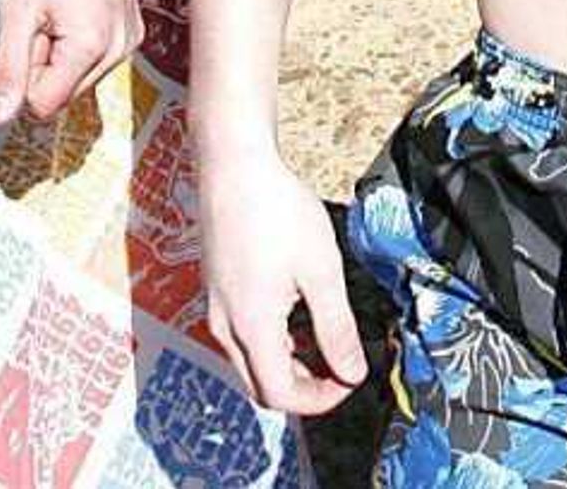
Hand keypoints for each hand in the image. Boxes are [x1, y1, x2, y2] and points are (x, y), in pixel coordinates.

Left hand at [0, 0, 138, 126]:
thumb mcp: (16, 11)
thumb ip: (10, 69)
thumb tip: (0, 120)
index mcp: (90, 48)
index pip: (44, 103)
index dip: (26, 74)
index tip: (29, 33)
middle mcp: (120, 51)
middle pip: (64, 93)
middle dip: (44, 65)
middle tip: (42, 20)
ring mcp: (130, 42)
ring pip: (79, 78)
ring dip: (61, 55)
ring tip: (59, 11)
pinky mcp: (134, 33)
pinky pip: (96, 61)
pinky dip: (79, 44)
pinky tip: (77, 9)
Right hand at [199, 146, 368, 415]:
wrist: (233, 166)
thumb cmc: (276, 210)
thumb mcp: (321, 271)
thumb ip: (336, 328)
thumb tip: (352, 372)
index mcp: (251, 328)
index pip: (279, 395)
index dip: (318, 400)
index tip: (349, 379)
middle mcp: (224, 326)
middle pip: (259, 386)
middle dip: (302, 389)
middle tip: (338, 367)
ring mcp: (215, 308)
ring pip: (249, 363)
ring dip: (286, 364)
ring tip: (323, 339)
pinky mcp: (214, 290)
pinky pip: (240, 337)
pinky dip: (270, 342)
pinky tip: (295, 313)